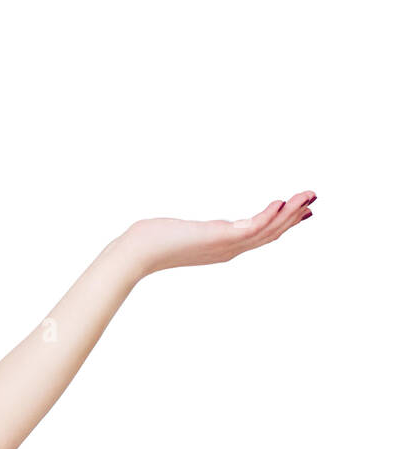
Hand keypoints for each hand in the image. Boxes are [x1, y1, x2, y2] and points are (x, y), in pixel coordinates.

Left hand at [121, 190, 315, 277]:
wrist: (136, 252)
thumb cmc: (150, 241)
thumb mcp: (182, 231)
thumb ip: (196, 229)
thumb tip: (196, 225)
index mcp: (222, 248)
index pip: (260, 236)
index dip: (282, 223)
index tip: (300, 210)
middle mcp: (228, 250)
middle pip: (270, 234)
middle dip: (293, 217)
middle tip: (313, 199)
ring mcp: (225, 246)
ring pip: (267, 231)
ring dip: (289, 213)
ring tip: (307, 196)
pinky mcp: (218, 238)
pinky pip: (252, 227)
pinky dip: (268, 215)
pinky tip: (280, 201)